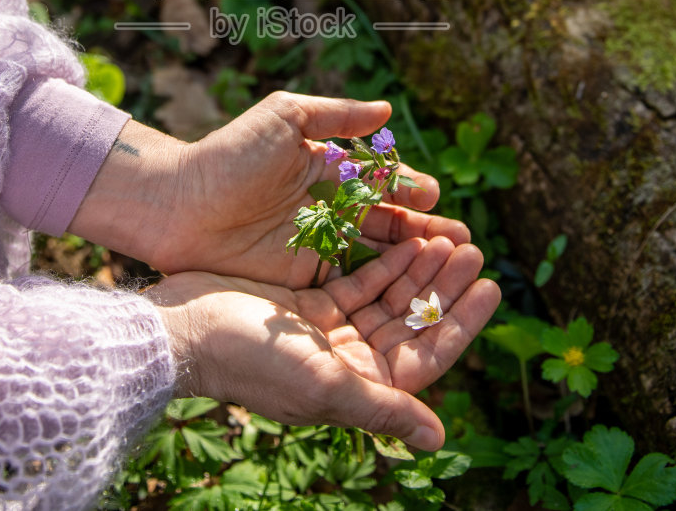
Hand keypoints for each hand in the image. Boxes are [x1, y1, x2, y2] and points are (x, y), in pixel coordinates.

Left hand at [70, 91, 471, 285]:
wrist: (176, 206)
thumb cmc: (227, 155)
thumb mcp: (283, 119)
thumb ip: (335, 117)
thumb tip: (386, 109)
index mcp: (323, 168)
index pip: (379, 180)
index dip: (408, 189)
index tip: (435, 197)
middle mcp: (325, 208)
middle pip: (385, 221)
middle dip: (423, 230)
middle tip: (461, 241)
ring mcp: (315, 245)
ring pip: (374, 253)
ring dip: (412, 259)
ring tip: (448, 266)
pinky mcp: (301, 277)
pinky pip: (348, 280)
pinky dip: (380, 284)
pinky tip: (410, 289)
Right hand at [146, 236, 500, 450]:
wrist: (183, 328)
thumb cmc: (252, 361)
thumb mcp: (324, 383)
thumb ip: (383, 409)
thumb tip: (438, 439)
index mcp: (358, 387)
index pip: (426, 354)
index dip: (461, 322)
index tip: (491, 286)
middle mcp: (349, 362)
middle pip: (412, 320)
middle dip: (444, 286)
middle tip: (474, 248)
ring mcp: (329, 331)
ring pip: (389, 296)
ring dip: (418, 268)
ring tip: (448, 235)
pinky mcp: (308, 302)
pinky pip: (358, 279)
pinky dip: (384, 260)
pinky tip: (407, 235)